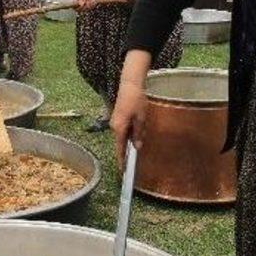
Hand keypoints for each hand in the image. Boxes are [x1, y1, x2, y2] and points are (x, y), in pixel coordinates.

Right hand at [110, 49, 150, 165]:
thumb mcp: (141, 118)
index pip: (119, 148)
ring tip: (139, 141)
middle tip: (134, 159)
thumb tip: (137, 147)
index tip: (123, 170)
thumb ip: (138, 133)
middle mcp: (114, 127)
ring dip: (130, 141)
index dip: (121, 160)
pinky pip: (123, 130)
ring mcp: (115, 122)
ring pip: (123, 136)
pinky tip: (137, 131)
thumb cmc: (136, 101)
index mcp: (119, 128)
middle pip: (120, 143)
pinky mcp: (117, 118)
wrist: (129, 85)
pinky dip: (129, 134)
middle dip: (128, 151)